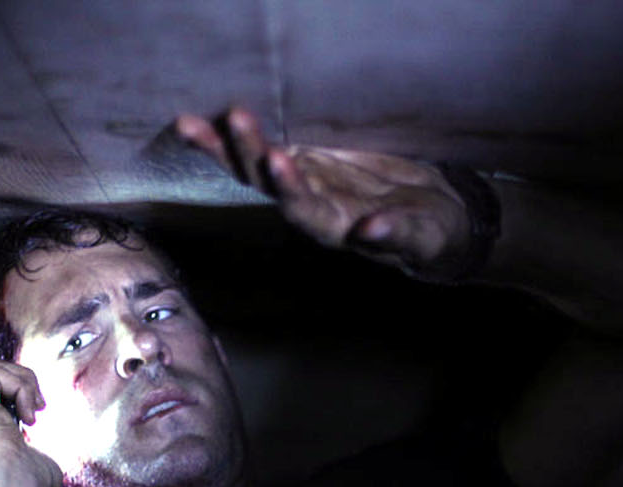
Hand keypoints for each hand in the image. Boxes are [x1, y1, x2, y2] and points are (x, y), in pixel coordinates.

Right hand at [0, 359, 61, 486]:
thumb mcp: (22, 459)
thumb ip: (22, 443)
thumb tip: (38, 439)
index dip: (6, 395)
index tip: (32, 413)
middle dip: (13, 381)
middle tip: (39, 403)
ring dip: (20, 380)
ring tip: (38, 405)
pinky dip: (21, 387)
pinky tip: (30, 414)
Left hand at [176, 107, 474, 279]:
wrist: (432, 216)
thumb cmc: (430, 232)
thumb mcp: (423, 237)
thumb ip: (398, 234)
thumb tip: (371, 230)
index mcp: (336, 227)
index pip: (306, 210)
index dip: (290, 189)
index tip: (279, 160)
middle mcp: (311, 203)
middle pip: (268, 184)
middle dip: (245, 155)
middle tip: (231, 120)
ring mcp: (307, 178)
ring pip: (256, 163)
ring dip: (225, 144)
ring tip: (190, 122)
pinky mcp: (313, 155)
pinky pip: (271, 140)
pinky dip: (244, 132)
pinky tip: (215, 113)